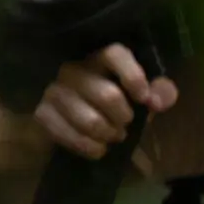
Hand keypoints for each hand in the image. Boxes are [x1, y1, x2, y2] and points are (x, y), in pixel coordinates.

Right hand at [35, 44, 175, 158]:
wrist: (81, 122)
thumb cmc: (119, 102)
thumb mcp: (144, 95)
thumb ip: (160, 92)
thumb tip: (156, 101)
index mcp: (101, 59)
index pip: (115, 55)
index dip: (133, 76)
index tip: (143, 98)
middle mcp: (74, 69)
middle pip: (108, 96)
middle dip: (124, 118)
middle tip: (125, 124)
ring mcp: (55, 91)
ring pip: (90, 121)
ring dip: (108, 134)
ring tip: (112, 135)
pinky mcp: (42, 113)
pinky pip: (68, 136)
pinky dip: (90, 147)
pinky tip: (97, 148)